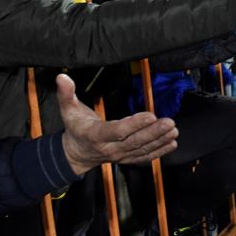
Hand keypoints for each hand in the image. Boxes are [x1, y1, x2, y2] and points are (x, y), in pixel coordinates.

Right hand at [57, 74, 178, 175]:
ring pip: (142, 149)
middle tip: (169, 122)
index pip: (118, 131)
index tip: (150, 115)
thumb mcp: (67, 110)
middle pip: (134, 141)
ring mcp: (119, 156)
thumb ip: (66, 94)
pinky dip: (159, 151)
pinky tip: (171, 143)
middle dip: (153, 132)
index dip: (134, 124)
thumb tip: (61, 77)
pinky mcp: (127, 158)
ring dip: (160, 140)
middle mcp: (109, 148)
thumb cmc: (75, 127)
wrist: (76, 153)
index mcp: (96, 135)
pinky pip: (144, 157)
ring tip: (173, 130)